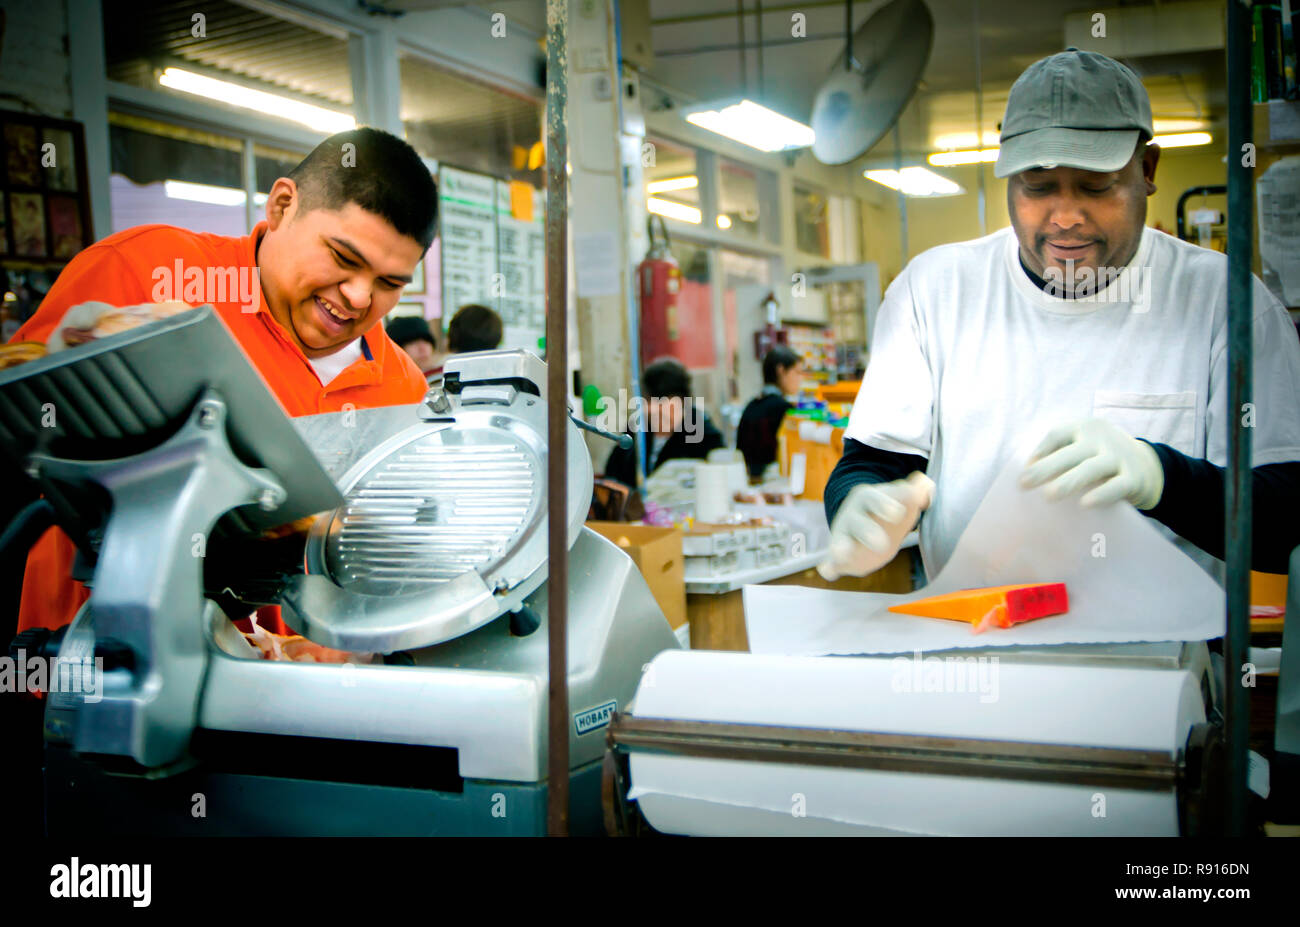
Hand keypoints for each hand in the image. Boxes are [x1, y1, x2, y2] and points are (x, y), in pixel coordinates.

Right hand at [818, 472, 932, 580]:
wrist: (865, 519)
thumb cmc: (888, 508)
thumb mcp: (902, 496)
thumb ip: (918, 490)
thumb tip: (926, 486)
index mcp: (868, 498)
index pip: (875, 499)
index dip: (885, 505)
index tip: (898, 513)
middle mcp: (853, 516)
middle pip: (858, 523)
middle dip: (868, 532)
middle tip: (882, 543)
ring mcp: (844, 535)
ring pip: (840, 541)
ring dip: (841, 548)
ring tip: (840, 555)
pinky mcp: (840, 555)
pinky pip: (831, 561)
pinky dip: (829, 567)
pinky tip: (828, 572)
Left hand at [1019, 418, 1163, 508]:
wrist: (1148, 466)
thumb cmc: (1100, 457)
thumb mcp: (1083, 447)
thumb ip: (1061, 454)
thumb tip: (1028, 475)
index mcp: (1084, 428)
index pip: (1058, 434)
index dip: (1041, 450)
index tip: (1026, 467)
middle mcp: (1101, 440)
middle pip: (1070, 453)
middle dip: (1046, 468)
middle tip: (1024, 484)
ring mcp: (1118, 458)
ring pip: (1091, 469)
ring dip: (1069, 481)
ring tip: (1049, 496)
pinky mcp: (1134, 478)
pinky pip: (1117, 486)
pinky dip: (1102, 494)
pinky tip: (1086, 504)